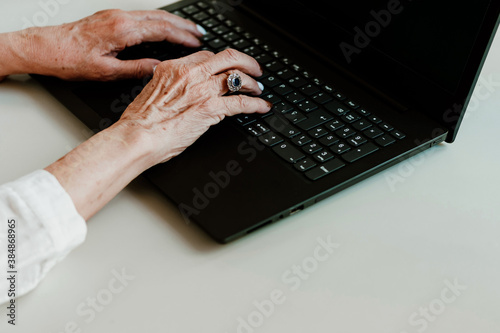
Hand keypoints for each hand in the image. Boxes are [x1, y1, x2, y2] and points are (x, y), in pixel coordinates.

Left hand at [0, 9, 202, 80]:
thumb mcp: (106, 71)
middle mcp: (120, 18)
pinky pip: (142, 15)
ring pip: (152, 15)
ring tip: (189, 29)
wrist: (44, 47)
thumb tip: (159, 68)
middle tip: (201, 34)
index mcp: (122, 30)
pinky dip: (159, 21)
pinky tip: (165, 26)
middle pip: (161, 18)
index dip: (182, 37)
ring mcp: (115, 15)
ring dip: (173, 21)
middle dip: (183, 26)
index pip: (161, 31)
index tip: (196, 43)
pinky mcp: (111, 17)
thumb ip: (136, 68)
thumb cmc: (69, 59)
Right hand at [120, 48, 271, 163]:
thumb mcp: (152, 94)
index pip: (206, 56)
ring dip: (252, 84)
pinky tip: (261, 107)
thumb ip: (169, 87)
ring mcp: (202, 90)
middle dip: (246, 63)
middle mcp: (190, 74)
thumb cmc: (140, 123)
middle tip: (254, 70)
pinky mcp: (211, 108)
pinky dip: (255, 104)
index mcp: (173, 68)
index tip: (228, 67)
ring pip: (237, 78)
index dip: (222, 62)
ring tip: (258, 90)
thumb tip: (179, 93)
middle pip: (227, 58)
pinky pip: (241, 102)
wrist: (137, 137)